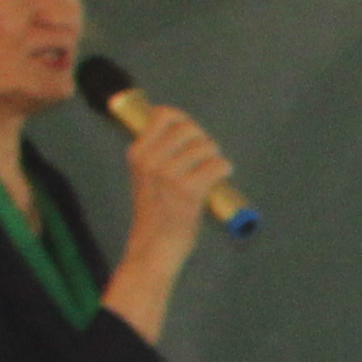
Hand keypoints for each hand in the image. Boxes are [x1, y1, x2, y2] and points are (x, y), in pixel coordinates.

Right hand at [115, 94, 237, 244]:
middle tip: (206, 156)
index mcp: (137, 153)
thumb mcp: (144, 176)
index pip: (163, 115)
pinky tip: (223, 174)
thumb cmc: (154, 212)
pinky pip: (217, 165)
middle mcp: (150, 161)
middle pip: (189, 129)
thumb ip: (155, 153)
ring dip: (216, 156)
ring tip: (213, 169)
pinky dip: (225, 168)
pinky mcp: (189, 191)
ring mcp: (169, 175)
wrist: (153, 246)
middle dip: (203, 140)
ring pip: (206, 146)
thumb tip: (181, 128)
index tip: (191, 133)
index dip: (183, 119)